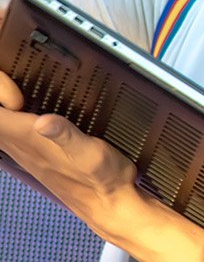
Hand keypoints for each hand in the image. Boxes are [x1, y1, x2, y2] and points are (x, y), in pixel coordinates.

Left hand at [0, 73, 203, 260]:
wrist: (110, 205)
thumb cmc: (103, 180)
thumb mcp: (91, 153)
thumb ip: (66, 135)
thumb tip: (42, 120)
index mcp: (29, 140)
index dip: (1, 91)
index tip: (18, 85)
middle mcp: (20, 146)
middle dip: (2, 95)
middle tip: (18, 79)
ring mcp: (25, 151)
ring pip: (0, 125)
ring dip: (5, 107)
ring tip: (20, 89)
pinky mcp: (35, 154)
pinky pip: (10, 131)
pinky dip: (12, 116)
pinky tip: (28, 107)